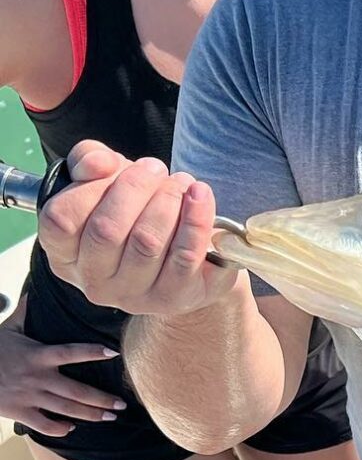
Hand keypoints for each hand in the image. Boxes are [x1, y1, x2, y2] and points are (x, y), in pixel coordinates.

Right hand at [0, 319, 125, 436]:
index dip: (92, 352)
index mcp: (38, 355)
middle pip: (77, 390)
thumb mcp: (6, 329)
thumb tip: (33, 293)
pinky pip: (43, 425)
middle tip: (123, 405)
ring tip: (110, 417)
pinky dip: (59, 428)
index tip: (114, 353)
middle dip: (102, 399)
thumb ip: (23, 313)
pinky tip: (72, 428)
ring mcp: (29, 397)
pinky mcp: (18, 412)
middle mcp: (38, 377)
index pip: (70, 352)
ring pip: (66, 409)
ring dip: (90, 415)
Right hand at [36, 140, 238, 318]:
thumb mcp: (108, 179)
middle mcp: (93, 282)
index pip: (62, 218)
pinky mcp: (175, 298)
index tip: (120, 166)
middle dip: (137, 187)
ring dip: (168, 199)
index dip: (93, 186)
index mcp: (65, 254)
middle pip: (107, 229)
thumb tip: (98, 163)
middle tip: (157, 170)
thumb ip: (89, 160)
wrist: (196, 253)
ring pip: (147, 241)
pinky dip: (197, 218)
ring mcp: (133, 296)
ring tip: (181, 184)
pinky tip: (200, 195)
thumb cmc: (141, 210)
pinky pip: (185, 256)